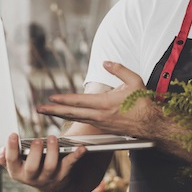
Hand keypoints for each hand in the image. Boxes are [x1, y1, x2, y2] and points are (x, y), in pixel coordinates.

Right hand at [0, 133, 86, 191]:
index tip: (13, 134)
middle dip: (34, 154)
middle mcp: (32, 178)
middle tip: (37, 140)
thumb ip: (6, 157)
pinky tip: (82, 147)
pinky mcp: (63, 174)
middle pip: (32, 168)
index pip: (11, 162)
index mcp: (17, 172)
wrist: (51, 183)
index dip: (11, 149)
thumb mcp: (17, 163)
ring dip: (52, 151)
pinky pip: (70, 164)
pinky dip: (76, 155)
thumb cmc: (31, 166)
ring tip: (53, 137)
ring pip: (50, 167)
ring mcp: (48, 177)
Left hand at [37, 61, 154, 137]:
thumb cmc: (143, 102)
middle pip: (72, 113)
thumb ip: (119, 69)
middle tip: (39, 110)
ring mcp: (101, 124)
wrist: (151, 124)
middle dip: (54, 111)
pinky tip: (67, 116)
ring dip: (61, 115)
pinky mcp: (104, 128)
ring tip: (48, 112)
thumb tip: (106, 62)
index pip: (79, 101)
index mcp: (106, 103)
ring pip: (76, 119)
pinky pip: (84, 122)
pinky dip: (73, 119)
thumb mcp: (134, 80)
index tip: (51, 98)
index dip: (64, 100)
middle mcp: (101, 115)